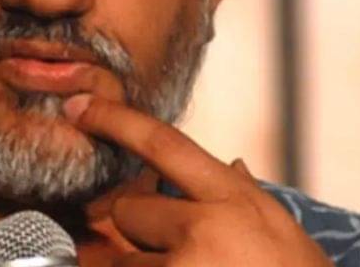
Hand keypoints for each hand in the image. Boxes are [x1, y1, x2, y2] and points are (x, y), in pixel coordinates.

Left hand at [63, 94, 333, 266]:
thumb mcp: (283, 234)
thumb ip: (245, 197)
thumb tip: (233, 166)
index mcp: (233, 200)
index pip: (162, 143)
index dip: (115, 120)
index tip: (77, 107)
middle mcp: (203, 230)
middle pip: (127, 210)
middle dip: (140, 233)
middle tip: (178, 256)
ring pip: (120, 262)